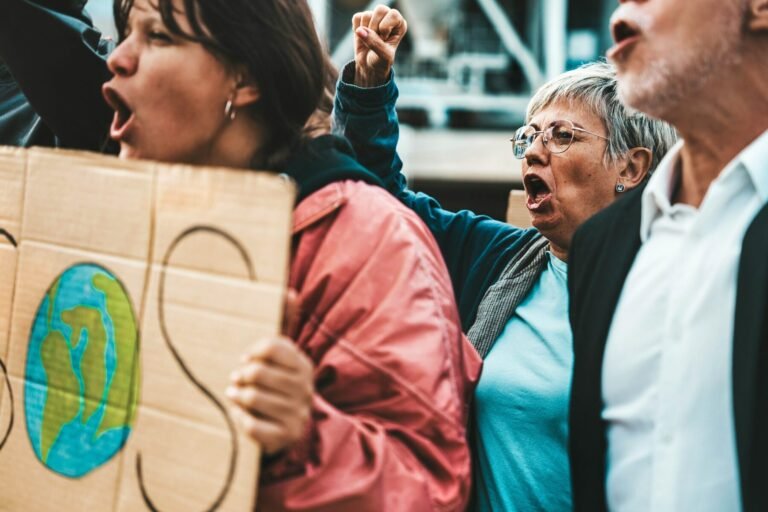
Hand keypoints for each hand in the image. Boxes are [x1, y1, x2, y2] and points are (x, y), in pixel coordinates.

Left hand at [227, 336, 313, 455]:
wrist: (291, 425)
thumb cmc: (276, 388)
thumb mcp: (276, 364)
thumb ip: (262, 354)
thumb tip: (244, 365)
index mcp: (304, 367)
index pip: (271, 347)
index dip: (253, 352)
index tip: (246, 360)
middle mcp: (304, 389)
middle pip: (257, 372)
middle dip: (241, 375)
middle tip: (237, 379)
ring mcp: (298, 413)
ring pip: (252, 398)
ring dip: (236, 396)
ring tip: (235, 395)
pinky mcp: (288, 435)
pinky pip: (252, 425)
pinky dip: (239, 416)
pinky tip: (240, 412)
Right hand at [353, 5, 407, 87]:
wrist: (369, 67)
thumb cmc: (381, 62)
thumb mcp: (383, 56)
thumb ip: (375, 43)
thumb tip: (359, 31)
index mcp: (399, 24)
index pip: (394, 15)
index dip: (385, 27)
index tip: (384, 39)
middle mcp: (388, 18)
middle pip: (380, 10)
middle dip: (375, 27)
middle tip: (376, 40)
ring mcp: (375, 17)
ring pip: (367, 15)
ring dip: (365, 31)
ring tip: (369, 41)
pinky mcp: (362, 20)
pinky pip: (357, 18)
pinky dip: (356, 29)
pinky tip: (362, 37)